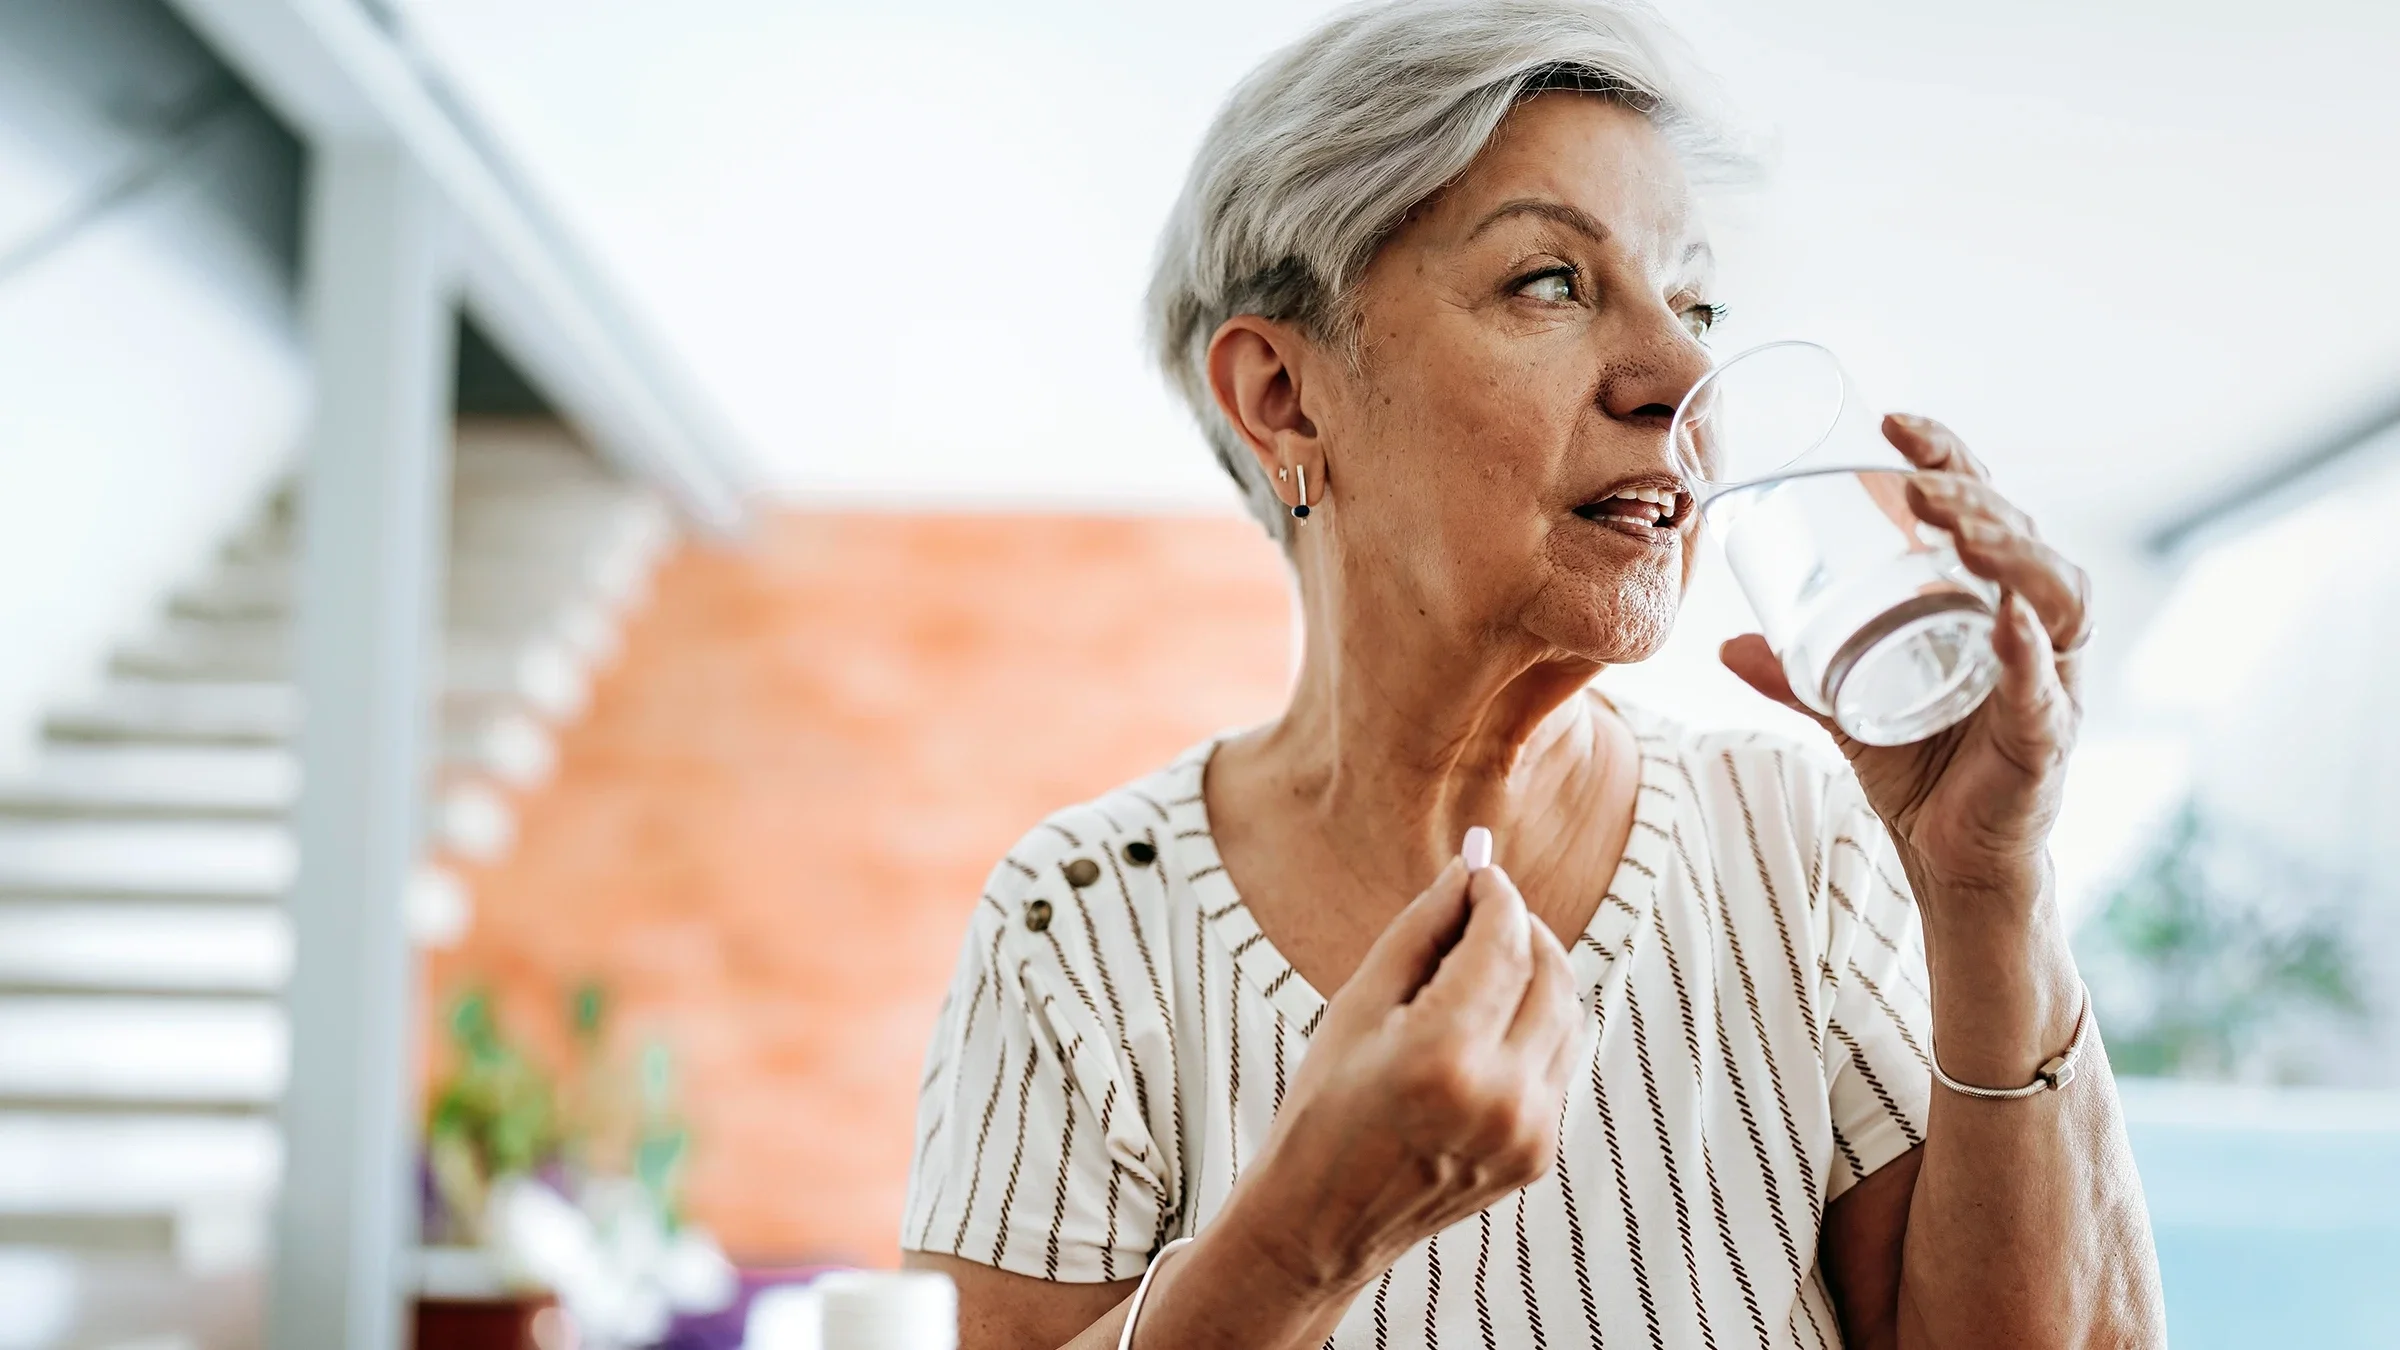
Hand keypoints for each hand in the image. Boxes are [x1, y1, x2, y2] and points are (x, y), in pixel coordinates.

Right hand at [1211, 855, 1582, 1297]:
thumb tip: (1469, 871)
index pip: (1504, 942)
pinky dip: (1535, 1025)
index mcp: (1444, 1054)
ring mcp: (1528, 1132)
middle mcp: (1501, 1096)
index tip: (1479, 873)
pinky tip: (1488, 1023)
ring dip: (1536, 973)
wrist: (1321, 1224)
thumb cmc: (1323, 1107)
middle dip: (1523, 927)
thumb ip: (1421, 931)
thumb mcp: (1357, 1006)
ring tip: (1483, 963)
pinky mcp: (1539, 1155)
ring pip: (1568, 1014)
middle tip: (1484, 909)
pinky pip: (1558, 1062)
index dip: (1497, 896)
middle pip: (1550, 972)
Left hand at [1720, 413, 2090, 911]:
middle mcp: (2033, 630)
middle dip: (1973, 495)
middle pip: (2022, 537)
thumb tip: (1726, 642)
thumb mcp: (1844, 708)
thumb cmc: (1919, 770)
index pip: (1984, 509)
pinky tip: (2010, 619)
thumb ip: (1794, 675)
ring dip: (2008, 551)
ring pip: (2055, 596)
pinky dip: (2030, 653)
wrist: (1951, 863)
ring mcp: (2050, 682)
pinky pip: (2047, 690)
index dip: (1950, 458)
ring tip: (1955, 525)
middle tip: (1914, 476)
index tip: (1893, 422)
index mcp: (1988, 603)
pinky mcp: (2047, 741)